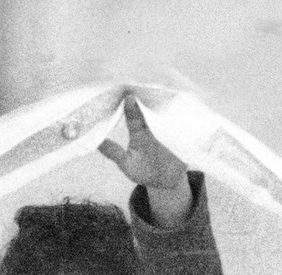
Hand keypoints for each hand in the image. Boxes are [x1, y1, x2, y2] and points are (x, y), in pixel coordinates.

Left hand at [98, 93, 191, 225]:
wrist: (165, 182)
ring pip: (168, 110)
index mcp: (139, 131)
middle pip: (152, 106)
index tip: (128, 96)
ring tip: (166, 90)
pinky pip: (185, 123)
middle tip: (146, 84)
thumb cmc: (143, 171)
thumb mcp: (126, 163)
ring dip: (168, 100)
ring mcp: (169, 130)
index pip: (134, 115)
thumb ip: (114, 152)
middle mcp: (154, 126)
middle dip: (150, 94)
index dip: (131, 106)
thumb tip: (96, 143)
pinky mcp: (183, 136)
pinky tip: (184, 105)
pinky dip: (185, 114)